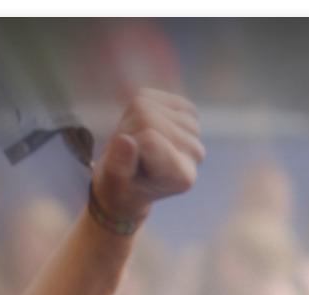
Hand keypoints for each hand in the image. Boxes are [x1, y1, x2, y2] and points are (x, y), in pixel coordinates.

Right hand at [89, 88, 204, 228]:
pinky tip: (147, 123)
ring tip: (137, 139)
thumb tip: (126, 141)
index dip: (128, 142)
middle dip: (129, 129)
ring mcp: (194, 134)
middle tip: (129, 149)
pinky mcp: (189, 114)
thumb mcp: (113, 181)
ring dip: (136, 118)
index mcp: (181, 177)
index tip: (127, 158)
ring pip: (152, 106)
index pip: (150, 139)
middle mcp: (195, 156)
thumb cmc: (121, 184)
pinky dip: (146, 103)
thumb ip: (120, 164)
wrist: (133, 181)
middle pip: (149, 119)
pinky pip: (158, 96)